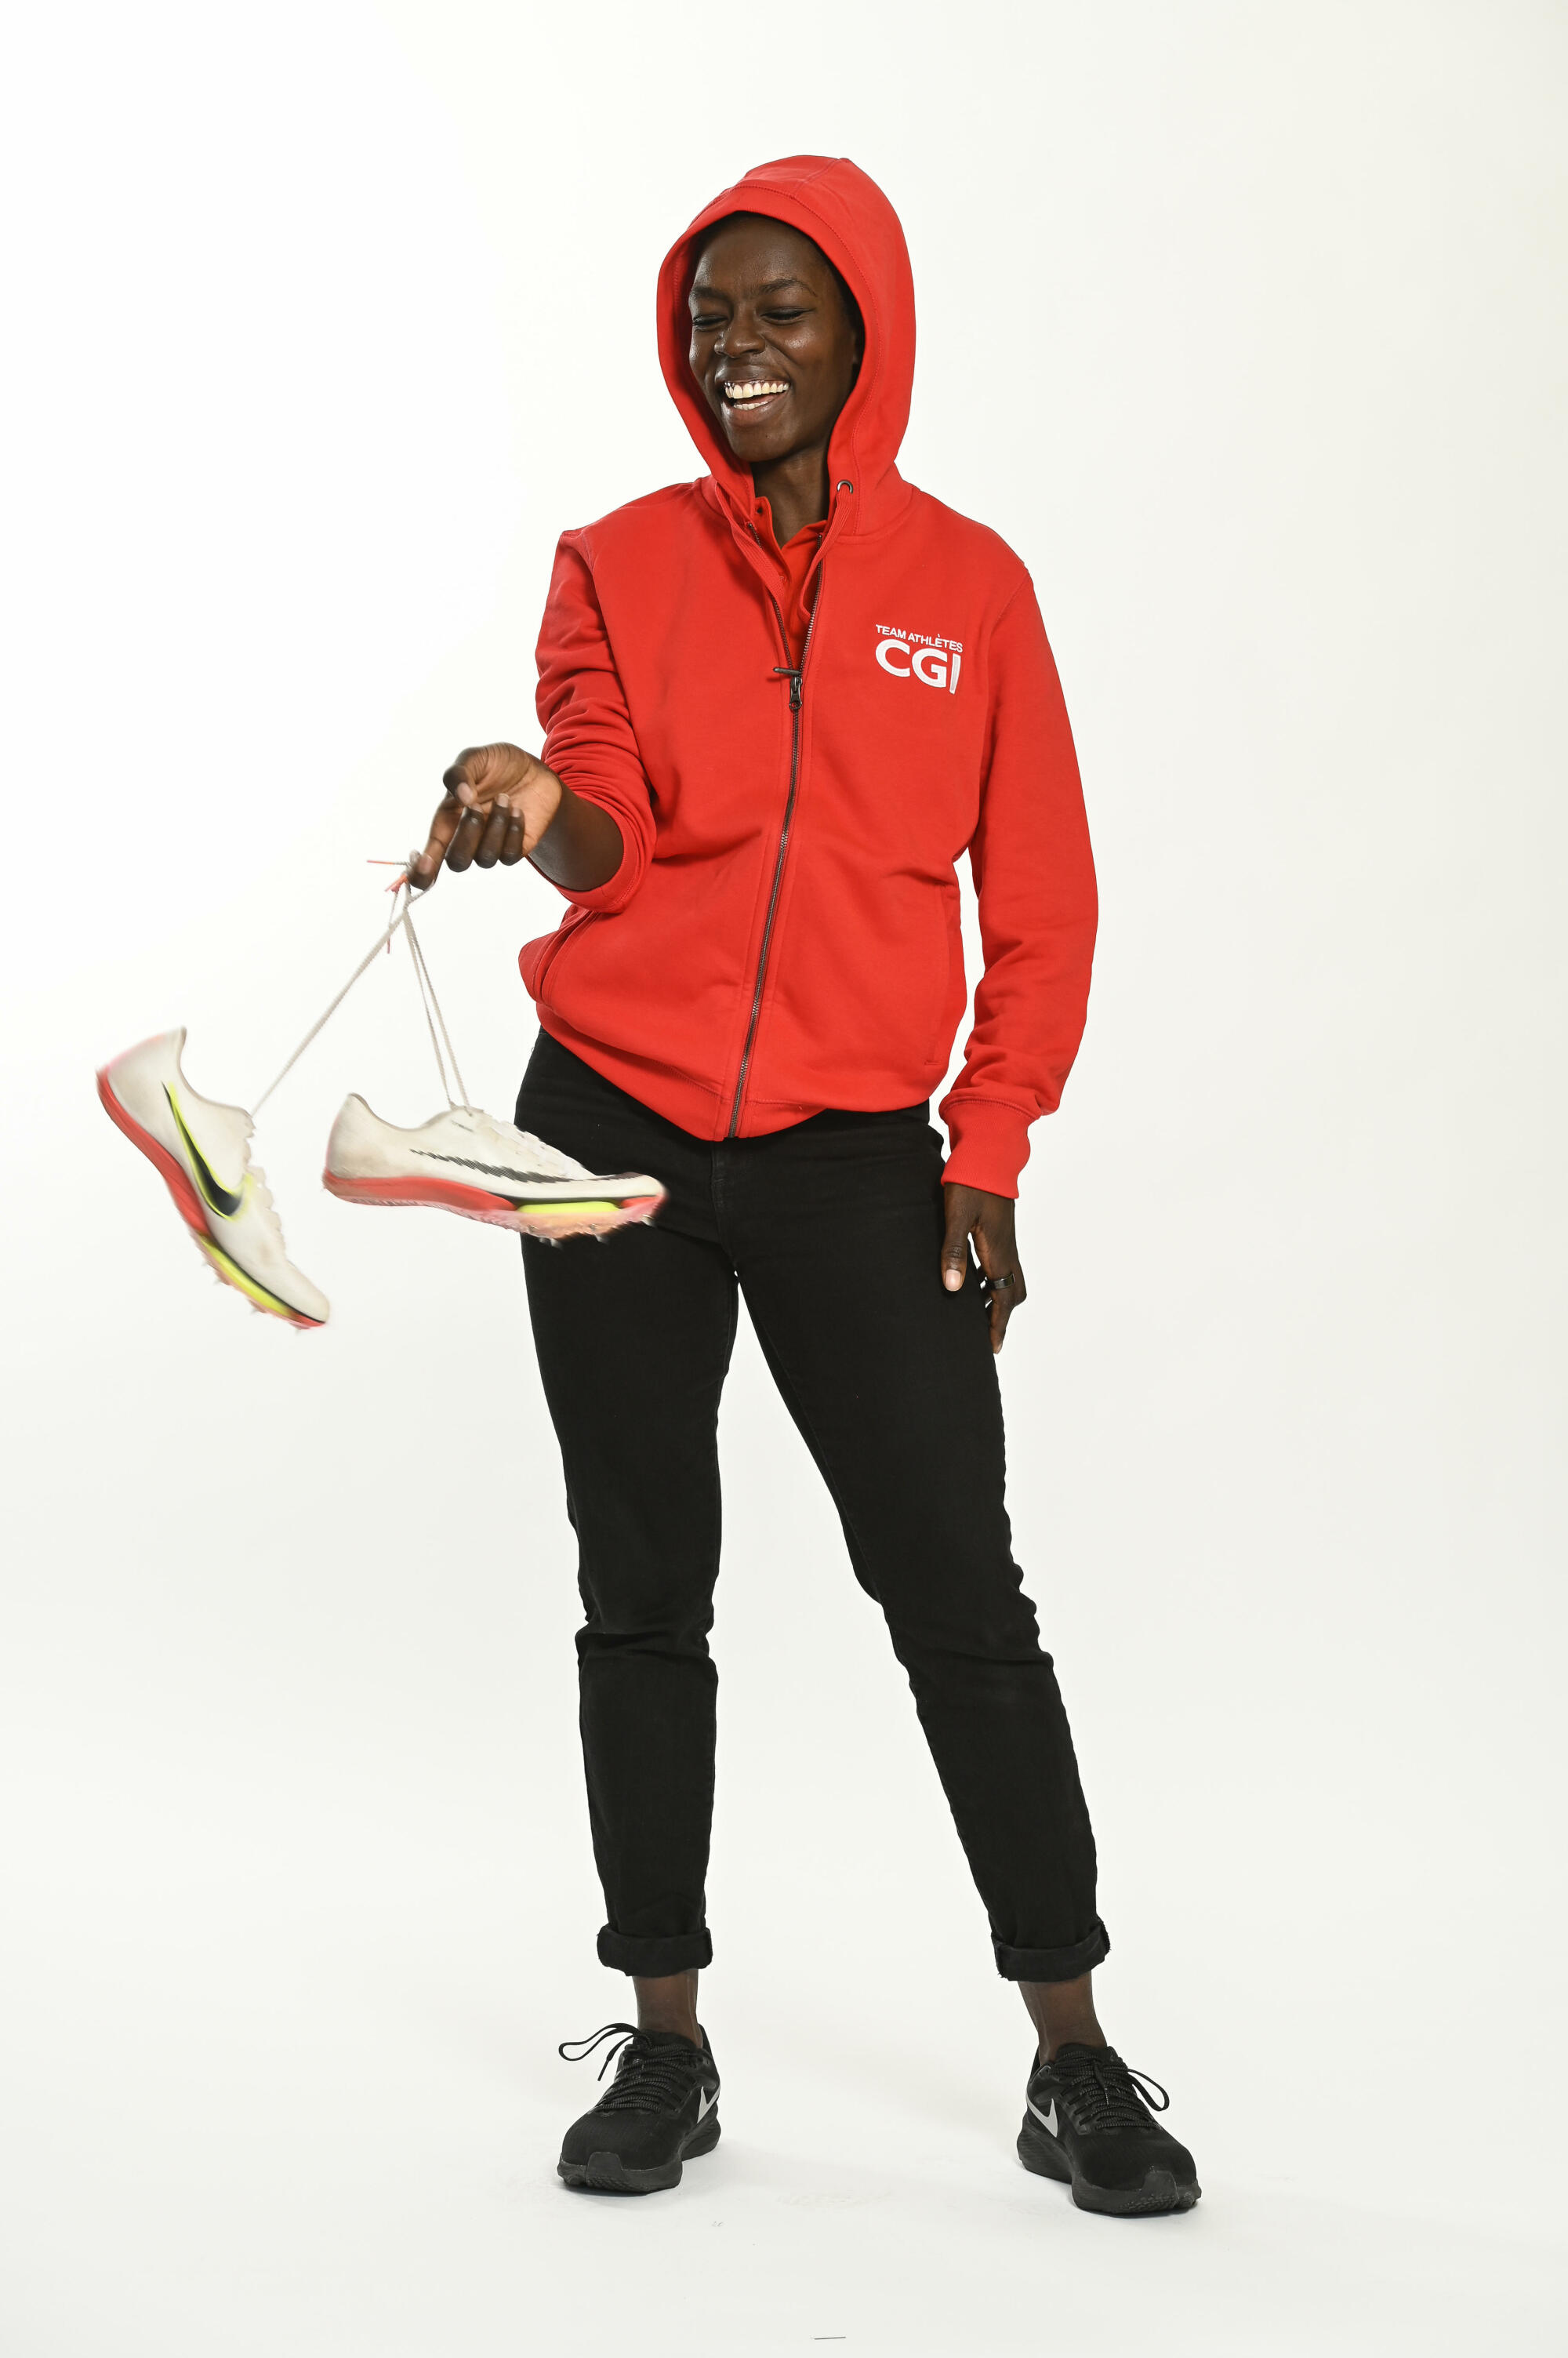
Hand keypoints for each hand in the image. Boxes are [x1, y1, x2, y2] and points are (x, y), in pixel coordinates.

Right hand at [410, 743, 563, 883]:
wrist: (535, 769)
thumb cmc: (498, 765)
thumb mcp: (474, 758)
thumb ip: (459, 773)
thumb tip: (462, 798)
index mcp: (446, 821)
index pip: (429, 856)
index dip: (421, 870)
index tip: (423, 864)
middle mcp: (466, 839)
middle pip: (456, 862)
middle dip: (468, 833)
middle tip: (478, 804)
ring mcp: (490, 846)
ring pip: (485, 858)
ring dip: (495, 825)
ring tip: (505, 798)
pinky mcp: (514, 849)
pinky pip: (509, 855)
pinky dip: (514, 830)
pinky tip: (518, 810)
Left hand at [941, 1183, 1026, 1353]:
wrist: (989, 1153)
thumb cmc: (970, 1182)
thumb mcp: (956, 1217)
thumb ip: (953, 1252)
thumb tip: (953, 1289)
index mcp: (998, 1252)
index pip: (1002, 1299)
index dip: (997, 1325)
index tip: (992, 1348)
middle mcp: (1007, 1249)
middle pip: (1012, 1292)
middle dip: (1001, 1315)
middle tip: (987, 1334)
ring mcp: (1006, 1239)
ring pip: (1009, 1278)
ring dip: (996, 1296)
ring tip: (976, 1310)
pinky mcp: (1001, 1230)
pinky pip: (1002, 1263)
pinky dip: (992, 1279)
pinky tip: (971, 1276)